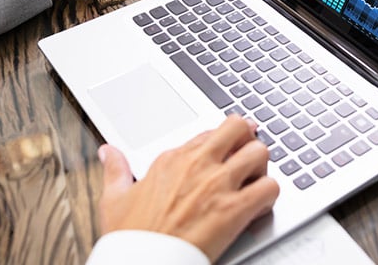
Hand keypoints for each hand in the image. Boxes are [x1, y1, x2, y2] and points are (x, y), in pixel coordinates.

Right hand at [97, 116, 279, 262]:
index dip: (222, 143)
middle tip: (246, 160)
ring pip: (260, 152)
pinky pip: (270, 188)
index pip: (210, 133)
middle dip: (248, 141)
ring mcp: (218, 184)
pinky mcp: (234, 209)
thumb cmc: (130, 237)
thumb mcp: (114, 197)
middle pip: (239, 127)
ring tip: (254, 184)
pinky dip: (270, 196)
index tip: (227, 150)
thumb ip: (115, 169)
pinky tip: (258, 208)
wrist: (141, 264)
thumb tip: (107, 151)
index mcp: (172, 159)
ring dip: (262, 167)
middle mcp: (198, 164)